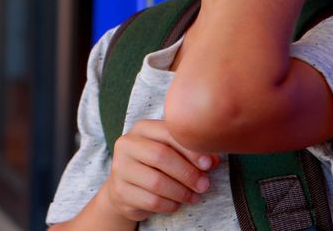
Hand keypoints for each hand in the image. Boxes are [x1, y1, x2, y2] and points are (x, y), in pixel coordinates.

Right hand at [101, 119, 218, 220]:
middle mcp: (126, 144)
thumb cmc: (155, 165)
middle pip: (161, 156)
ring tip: (193, 196)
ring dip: (181, 192)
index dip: (191, 149)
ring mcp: (119, 168)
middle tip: (204, 185)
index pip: (168, 133)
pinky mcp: (120, 191)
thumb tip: (213, 160)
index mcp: (141, 128)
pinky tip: (176, 203)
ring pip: (156, 182)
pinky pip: (151, 201)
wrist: (126, 186)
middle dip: (187, 173)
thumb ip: (191, 152)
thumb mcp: (172, 152)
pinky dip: (170, 204)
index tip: (208, 164)